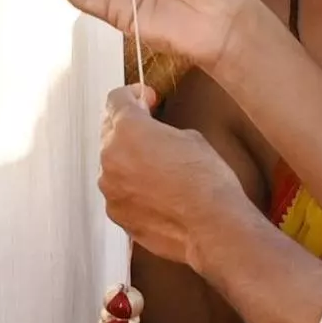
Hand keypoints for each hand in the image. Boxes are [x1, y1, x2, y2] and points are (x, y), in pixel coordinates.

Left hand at [98, 84, 257, 264]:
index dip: (133, 95)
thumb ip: (161, 130)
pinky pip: (118, 191)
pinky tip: (156, 193)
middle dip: (128, 127)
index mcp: (128, 130)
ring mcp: (110, 188)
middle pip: (109, 131)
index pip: (116, 100)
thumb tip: (156, 134)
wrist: (212, 227)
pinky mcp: (116, 213)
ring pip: (112, 164)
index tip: (145, 100)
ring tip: (157, 168)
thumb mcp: (191, 138)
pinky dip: (131, 188)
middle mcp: (110, 157)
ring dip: (129, 160)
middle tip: (151, 131)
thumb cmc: (207, 181)